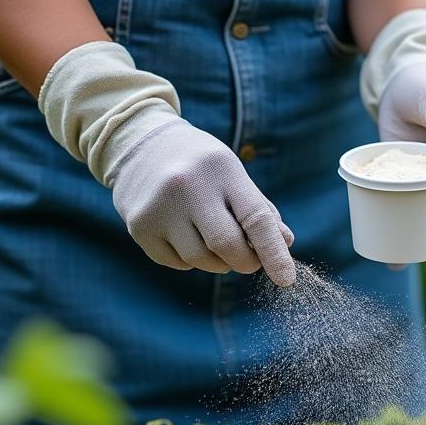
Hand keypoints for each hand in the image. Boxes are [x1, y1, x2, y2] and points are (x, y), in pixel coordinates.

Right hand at [107, 120, 295, 285]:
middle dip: (245, 261)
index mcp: (221, 169)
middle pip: (227, 246)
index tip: (286, 279)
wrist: (140, 145)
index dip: (273, 252)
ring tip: (211, 238)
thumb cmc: (199, 165)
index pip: (255, 218)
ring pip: (200, 261)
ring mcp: (159, 207)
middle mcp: (187, 186)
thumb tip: (284, 244)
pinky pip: (176, 263)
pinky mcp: (139, 226)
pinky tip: (184, 235)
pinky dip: (188, 260)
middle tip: (247, 259)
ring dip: (216, 262)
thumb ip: (259, 210)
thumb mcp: (233, 174)